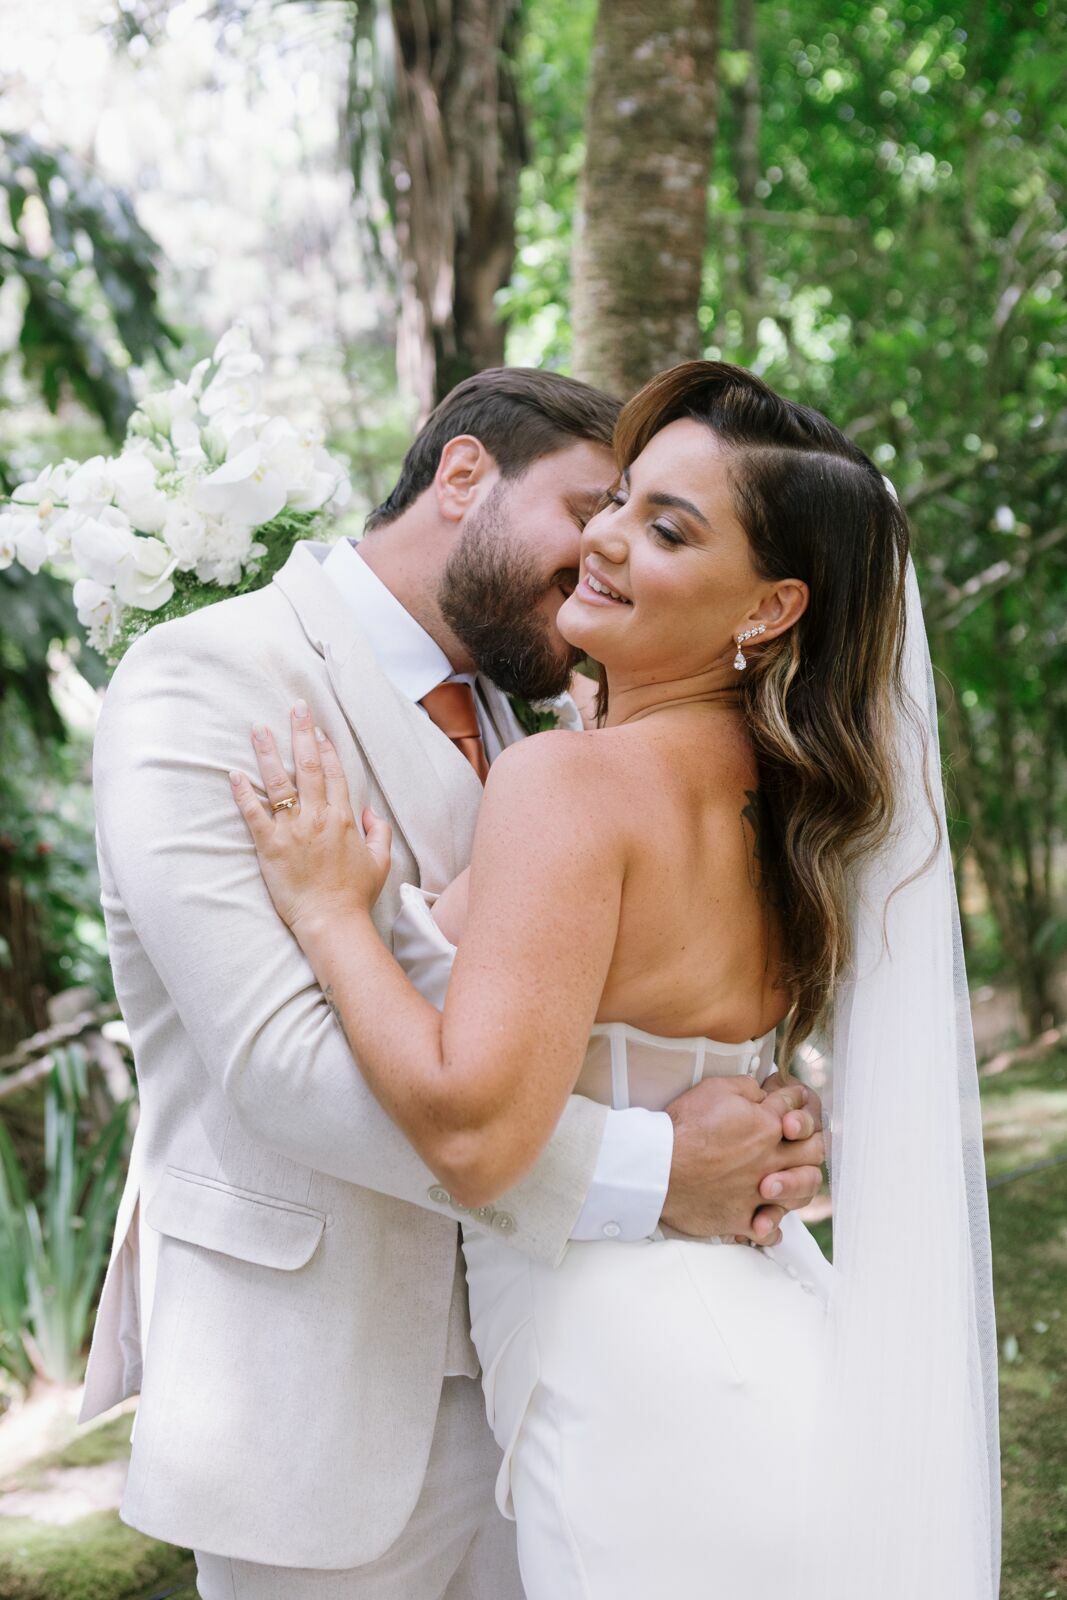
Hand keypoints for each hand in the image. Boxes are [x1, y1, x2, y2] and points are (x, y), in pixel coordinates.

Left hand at [230, 701, 392, 935]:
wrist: (332, 922)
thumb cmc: (356, 895)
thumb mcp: (380, 861)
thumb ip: (379, 832)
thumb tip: (370, 812)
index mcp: (343, 819)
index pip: (334, 773)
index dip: (326, 748)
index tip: (318, 729)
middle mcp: (318, 817)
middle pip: (309, 767)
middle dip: (301, 734)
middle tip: (294, 708)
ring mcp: (292, 830)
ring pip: (280, 783)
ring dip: (269, 753)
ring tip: (259, 729)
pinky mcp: (269, 847)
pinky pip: (253, 814)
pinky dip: (243, 794)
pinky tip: (234, 775)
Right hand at [660, 1074, 824, 1245]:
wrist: (658, 1167)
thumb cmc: (684, 1125)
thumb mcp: (716, 1088)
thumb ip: (747, 1088)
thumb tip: (763, 1093)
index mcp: (768, 1125)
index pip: (796, 1107)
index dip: (794, 1100)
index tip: (786, 1102)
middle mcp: (771, 1159)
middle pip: (814, 1151)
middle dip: (811, 1142)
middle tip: (797, 1141)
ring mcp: (759, 1191)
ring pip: (802, 1192)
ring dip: (799, 1185)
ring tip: (786, 1179)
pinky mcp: (740, 1218)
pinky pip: (767, 1231)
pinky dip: (768, 1227)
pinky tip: (763, 1220)